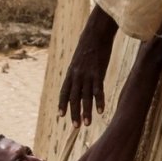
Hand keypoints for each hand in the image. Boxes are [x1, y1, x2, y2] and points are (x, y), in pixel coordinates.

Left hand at [59, 5, 117, 126]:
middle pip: (74, 98)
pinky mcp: (98, 73)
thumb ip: (77, 72)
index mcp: (70, 73)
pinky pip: (98, 90)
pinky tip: (100, 111)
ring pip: (85, 97)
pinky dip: (99, 101)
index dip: (62, 104)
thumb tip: (77, 81)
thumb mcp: (78, 60)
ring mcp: (87, 75)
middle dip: (73, 113)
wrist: (96, 34)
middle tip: (74, 127)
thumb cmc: (88, 47)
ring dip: (85, 112)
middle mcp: (76, 76)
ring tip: (86, 124)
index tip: (61, 116)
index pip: (64, 92)